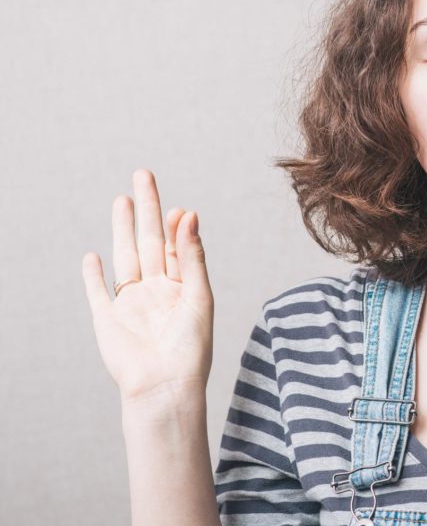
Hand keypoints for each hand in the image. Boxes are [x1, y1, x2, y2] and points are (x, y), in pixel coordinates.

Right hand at [81, 169, 213, 402]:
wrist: (164, 385)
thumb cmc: (190, 347)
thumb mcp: (199, 295)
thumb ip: (192, 256)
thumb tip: (188, 213)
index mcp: (184, 288)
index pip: (179, 247)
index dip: (178, 226)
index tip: (179, 208)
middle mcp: (158, 292)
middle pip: (150, 241)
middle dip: (147, 210)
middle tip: (144, 175)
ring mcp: (131, 304)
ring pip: (126, 256)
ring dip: (122, 229)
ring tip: (122, 199)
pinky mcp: (107, 319)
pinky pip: (98, 292)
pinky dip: (93, 275)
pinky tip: (92, 255)